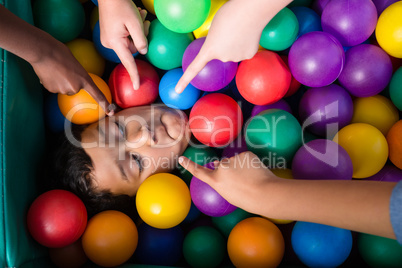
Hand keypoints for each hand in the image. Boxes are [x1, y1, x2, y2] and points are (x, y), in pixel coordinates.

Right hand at [31, 40, 113, 114]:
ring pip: (63, 89)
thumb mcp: (74, 62)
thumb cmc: (59, 52)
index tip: (110, 111)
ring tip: (54, 69)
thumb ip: (76, 73)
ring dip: (59, 82)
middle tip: (63, 70)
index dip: (104, 103)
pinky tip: (47, 72)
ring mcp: (63, 90)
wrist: (43, 51)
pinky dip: (51, 82)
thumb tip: (72, 78)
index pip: (97, 94)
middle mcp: (75, 87)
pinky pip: (53, 87)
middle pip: (74, 90)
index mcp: (84, 79)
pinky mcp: (51, 90)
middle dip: (70, 82)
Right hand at [98, 0, 149, 89]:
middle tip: (145, 20)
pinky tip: (136, 16)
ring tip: (140, 14)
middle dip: (142, 36)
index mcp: (115, 42)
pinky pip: (126, 36)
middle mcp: (110, 43)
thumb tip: (143, 52)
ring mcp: (109, 39)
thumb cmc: (121, 5)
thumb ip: (141, 40)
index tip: (137, 87)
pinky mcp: (110, 34)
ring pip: (131, 41)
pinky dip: (133, 28)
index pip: (128, 63)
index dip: (134, 75)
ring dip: (139, 30)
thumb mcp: (135, 23)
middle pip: (133, 48)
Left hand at [175, 0, 291, 92]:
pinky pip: (244, 52)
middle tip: (229, 31)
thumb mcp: (215, 27)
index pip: (194, 68)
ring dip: (236, 45)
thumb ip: (215, 40)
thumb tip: (219, 46)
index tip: (178, 90)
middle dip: (224, 46)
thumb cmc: (229, 13)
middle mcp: (222, 58)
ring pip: (234, 54)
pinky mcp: (249, 55)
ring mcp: (236, 58)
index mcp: (209, 49)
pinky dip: (246, 45)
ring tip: (240, 30)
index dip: (184, 80)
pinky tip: (248, 34)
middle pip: (221, 55)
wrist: (250, 11)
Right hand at [178, 151, 280, 213]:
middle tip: (242, 181)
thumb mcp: (229, 195)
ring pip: (235, 161)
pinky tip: (256, 172)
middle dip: (230, 170)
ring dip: (241, 167)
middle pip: (222, 165)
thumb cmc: (247, 200)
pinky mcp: (245, 154)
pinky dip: (250, 164)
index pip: (199, 171)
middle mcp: (221, 168)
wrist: (265, 193)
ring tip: (251, 178)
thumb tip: (218, 169)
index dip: (189, 165)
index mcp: (216, 180)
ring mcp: (233, 159)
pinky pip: (246, 158)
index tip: (181, 158)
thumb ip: (222, 182)